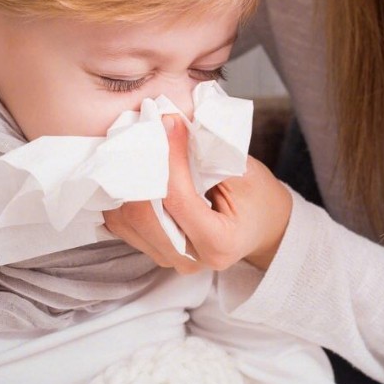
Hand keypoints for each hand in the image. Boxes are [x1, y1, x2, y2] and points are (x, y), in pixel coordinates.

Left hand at [103, 114, 291, 272]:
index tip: (169, 124)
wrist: (262, 226)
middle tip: (145, 131)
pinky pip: (122, 225)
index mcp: (219, 243)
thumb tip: (170, 125)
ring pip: (127, 222)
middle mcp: (190, 259)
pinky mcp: (153, 251)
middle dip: (141, 170)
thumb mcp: (244, 173)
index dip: (169, 158)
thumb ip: (207, 155)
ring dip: (125, 182)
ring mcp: (168, 258)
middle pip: (144, 216)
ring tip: (136, 147)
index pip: (178, 199)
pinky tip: (130, 171)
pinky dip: (121, 196)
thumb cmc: (257, 197)